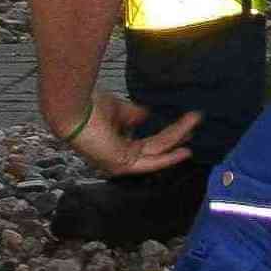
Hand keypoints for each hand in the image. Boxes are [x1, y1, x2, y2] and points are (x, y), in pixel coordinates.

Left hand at [60, 90, 200, 177]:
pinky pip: (152, 155)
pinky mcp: (123, 163)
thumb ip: (135, 116)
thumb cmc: (89, 107)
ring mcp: (121, 163)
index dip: (165, 136)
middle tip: (195, 125)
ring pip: (157, 151)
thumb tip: (150, 114)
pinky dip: (171, 152)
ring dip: (178, 136)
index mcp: (115, 146)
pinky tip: (186, 148)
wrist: (73, 109)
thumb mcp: (119, 110)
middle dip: (177, 136)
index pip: (145, 144)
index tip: (182, 127)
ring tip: (196, 121)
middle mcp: (119, 158)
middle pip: (155, 148)